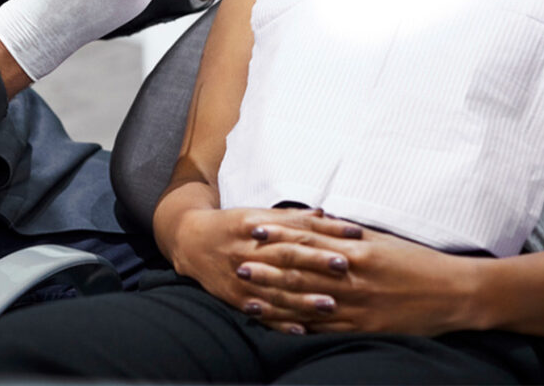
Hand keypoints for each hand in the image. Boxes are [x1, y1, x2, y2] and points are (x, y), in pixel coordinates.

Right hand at [169, 207, 359, 329]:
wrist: (191, 242)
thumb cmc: (231, 225)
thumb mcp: (257, 214)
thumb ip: (291, 218)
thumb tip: (324, 215)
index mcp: (255, 225)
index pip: (296, 229)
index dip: (325, 232)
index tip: (352, 234)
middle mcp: (248, 250)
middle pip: (287, 257)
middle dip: (316, 262)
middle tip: (345, 266)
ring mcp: (241, 277)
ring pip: (276, 289)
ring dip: (303, 298)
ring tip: (330, 304)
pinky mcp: (235, 299)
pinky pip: (262, 312)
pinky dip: (281, 322)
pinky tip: (301, 328)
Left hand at [236, 224, 479, 335]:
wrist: (453, 292)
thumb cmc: (417, 260)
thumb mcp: (381, 238)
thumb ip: (347, 232)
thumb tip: (318, 219)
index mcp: (355, 249)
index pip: (308, 240)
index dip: (278, 235)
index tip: (254, 229)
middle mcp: (352, 276)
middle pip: (301, 271)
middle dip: (267, 268)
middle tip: (238, 263)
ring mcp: (357, 305)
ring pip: (307, 301)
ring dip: (276, 298)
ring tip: (250, 295)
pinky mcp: (365, 328)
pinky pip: (327, 328)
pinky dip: (302, 326)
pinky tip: (281, 325)